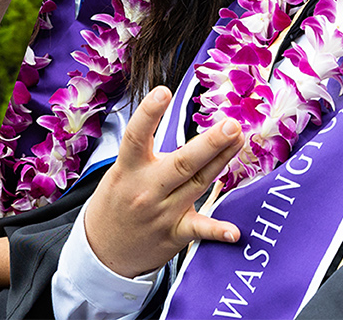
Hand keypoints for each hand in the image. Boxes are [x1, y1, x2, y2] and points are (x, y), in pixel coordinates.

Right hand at [82, 87, 246, 278]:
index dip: (148, 114)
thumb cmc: (118, 201)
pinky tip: (235, 231)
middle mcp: (146, 189)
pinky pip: (199, 229)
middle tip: (231, 125)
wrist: (102, 251)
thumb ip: (151, 153)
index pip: (136, 137)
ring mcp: (162, 212)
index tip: (163, 91)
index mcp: (129, 168)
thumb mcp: (123, 171)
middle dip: (209, 144)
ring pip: (198, 183)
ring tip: (240, 140)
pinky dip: (217, 230)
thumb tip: (187, 130)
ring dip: (222, 162)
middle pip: (181, 163)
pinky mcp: (174, 233)